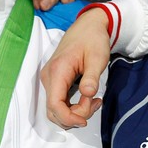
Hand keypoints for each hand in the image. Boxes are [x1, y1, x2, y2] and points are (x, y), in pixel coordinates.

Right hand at [42, 7, 110, 127]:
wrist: (87, 27)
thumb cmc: (92, 39)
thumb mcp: (98, 57)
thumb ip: (92, 77)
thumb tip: (88, 94)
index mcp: (57, 71)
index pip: (54, 105)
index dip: (69, 118)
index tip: (86, 120)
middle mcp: (49, 77)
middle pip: (54, 111)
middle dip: (74, 116)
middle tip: (95, 103)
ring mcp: (50, 79)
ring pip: (56, 109)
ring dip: (75, 112)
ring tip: (94, 101)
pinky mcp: (54, 81)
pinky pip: (59, 102)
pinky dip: (73, 107)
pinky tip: (89, 98)